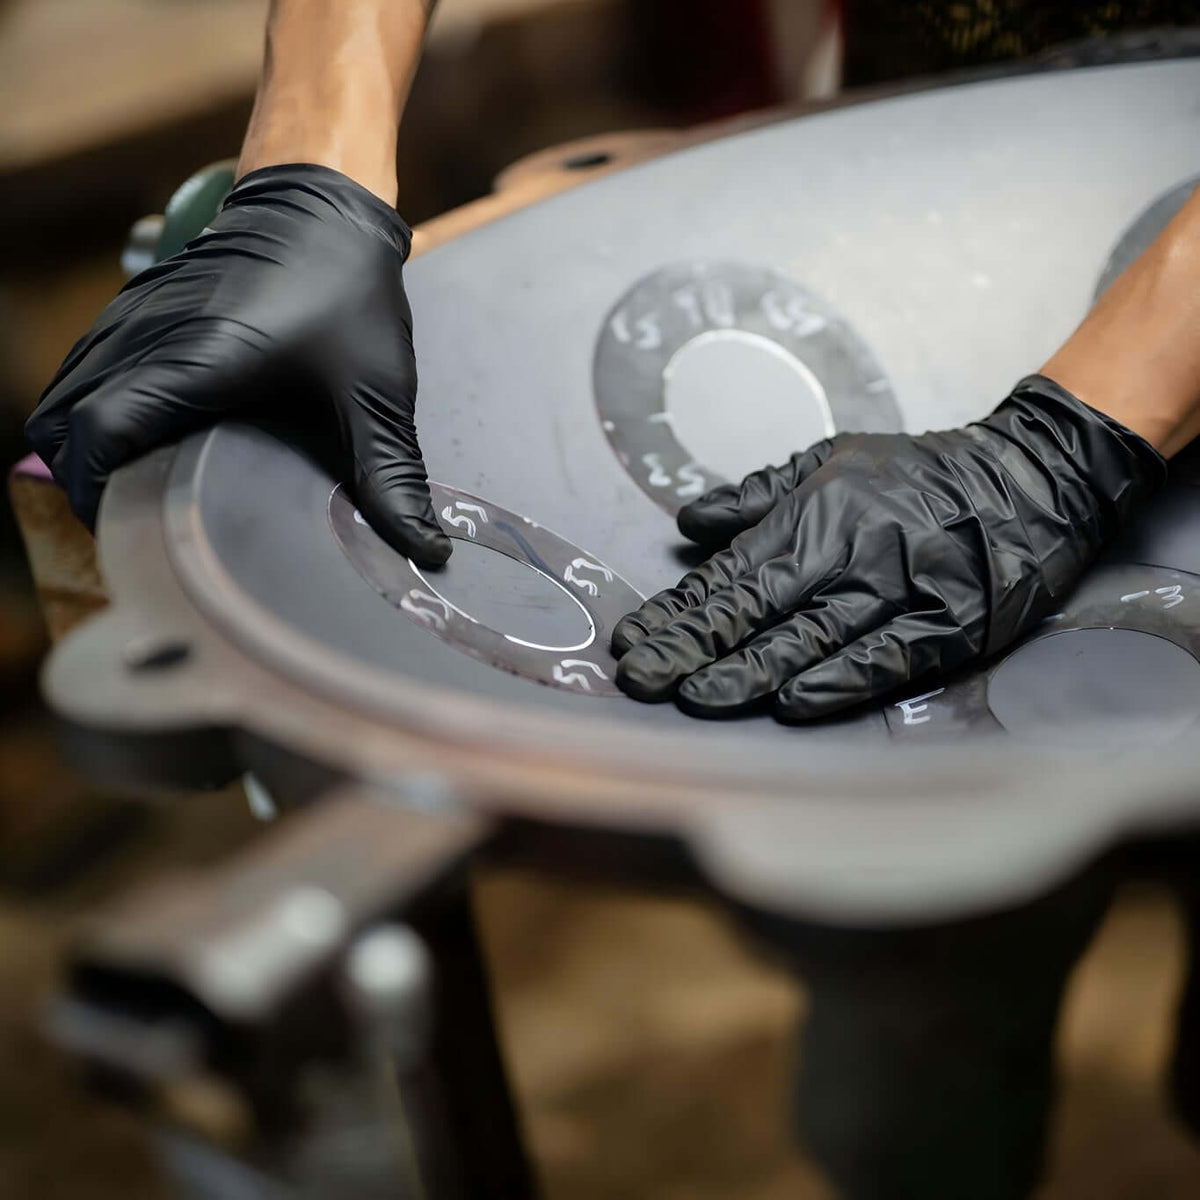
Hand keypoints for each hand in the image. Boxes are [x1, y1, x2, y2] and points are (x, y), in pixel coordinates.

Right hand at [25, 164, 450, 565]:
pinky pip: (83, 367)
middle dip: (84, 479)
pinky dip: (89, 407)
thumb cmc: (348, 287)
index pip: (98, 429)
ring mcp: (133, 317)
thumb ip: (391, 476)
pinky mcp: (135, 309)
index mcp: (199, 360)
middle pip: (60, 421)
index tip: (135, 522)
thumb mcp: (377, 394)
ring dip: (81, 444)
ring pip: (62, 393)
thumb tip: (425, 546)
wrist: (324, 200)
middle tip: (138, 517)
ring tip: (134, 488)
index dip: (101, 487)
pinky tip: (137, 437)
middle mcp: (149, 336)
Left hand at [612, 376, 1164, 720]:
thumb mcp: (833, 460)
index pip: (731, 575)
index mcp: (813, 518)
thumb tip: (690, 522)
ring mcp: (897, 593)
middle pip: (757, 610)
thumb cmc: (918, 474)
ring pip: (811, 639)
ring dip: (749, 671)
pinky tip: (793, 703)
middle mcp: (847, 555)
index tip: (631, 638)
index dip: (679, 611)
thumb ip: (759, 495)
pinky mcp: (946, 626)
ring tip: (694, 697)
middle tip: (639, 678)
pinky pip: (887, 659)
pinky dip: (840, 680)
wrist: (1028, 477)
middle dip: (692, 646)